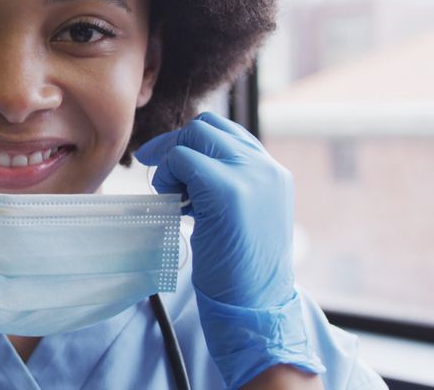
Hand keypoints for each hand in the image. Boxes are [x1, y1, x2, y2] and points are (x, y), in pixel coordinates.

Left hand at [134, 111, 293, 308]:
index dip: (195, 143)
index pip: (228, 133)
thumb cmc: (243, 272)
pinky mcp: (227, 189)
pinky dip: (168, 175)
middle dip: (176, 145)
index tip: (173, 164)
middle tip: (159, 174)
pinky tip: (174, 205)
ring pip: (194, 136)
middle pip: (208, 126)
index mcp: (273, 173)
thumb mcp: (244, 217)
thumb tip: (188, 166)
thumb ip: (229, 187)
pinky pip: (183, 159)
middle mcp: (266, 168)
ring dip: (172, 161)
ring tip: (174, 197)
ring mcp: (250, 175)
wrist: (258, 307)